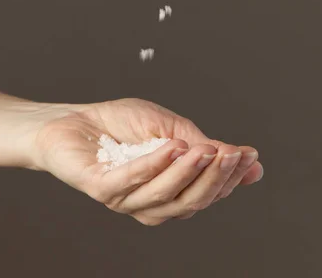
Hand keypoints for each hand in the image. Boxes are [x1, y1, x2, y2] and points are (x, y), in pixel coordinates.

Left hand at [30, 98, 262, 225]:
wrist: (72, 119)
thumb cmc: (119, 124)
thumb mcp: (168, 126)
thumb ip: (201, 144)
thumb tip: (246, 158)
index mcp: (169, 191)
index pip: (206, 192)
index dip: (230, 177)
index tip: (249, 155)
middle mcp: (150, 203)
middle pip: (190, 200)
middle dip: (215, 177)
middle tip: (231, 153)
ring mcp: (125, 199)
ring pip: (165, 195)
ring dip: (188, 171)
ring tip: (205, 148)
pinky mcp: (101, 189)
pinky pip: (132, 181)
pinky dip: (155, 165)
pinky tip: (172, 147)